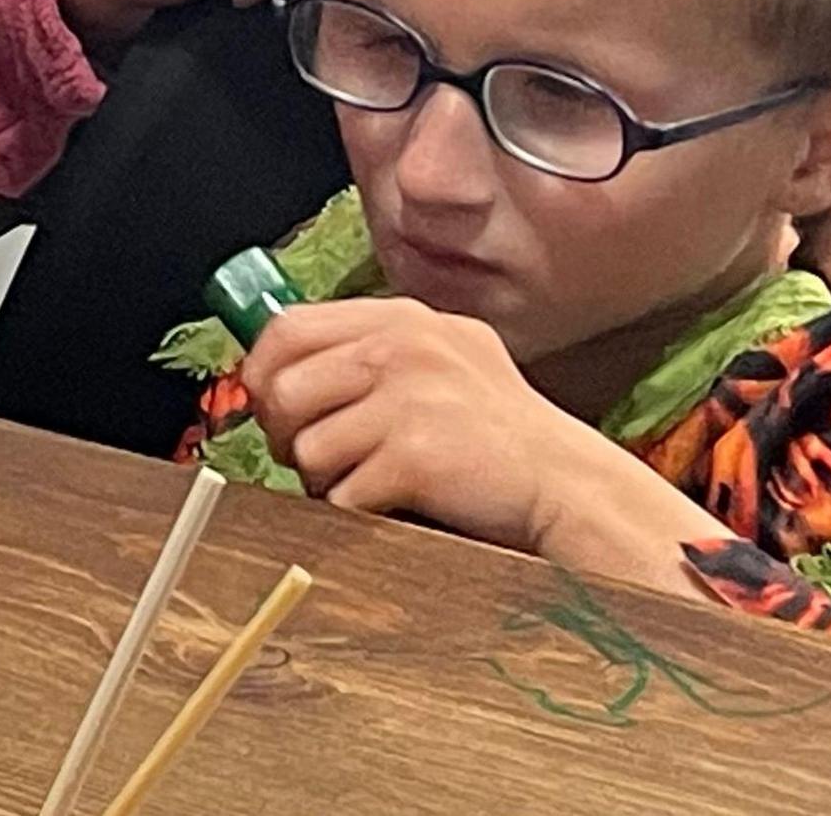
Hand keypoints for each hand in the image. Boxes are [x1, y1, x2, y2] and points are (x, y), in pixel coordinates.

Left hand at [243, 298, 735, 587]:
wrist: (566, 482)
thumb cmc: (500, 433)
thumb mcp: (446, 359)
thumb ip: (374, 351)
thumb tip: (278, 370)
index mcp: (405, 318)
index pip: (288, 327)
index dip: (263, 374)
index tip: (272, 408)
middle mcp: (404, 346)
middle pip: (284, 390)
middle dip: (286, 436)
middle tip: (315, 459)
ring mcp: (411, 399)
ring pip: (307, 449)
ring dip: (326, 482)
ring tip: (370, 482)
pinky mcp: (416, 456)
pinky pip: (341, 496)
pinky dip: (358, 512)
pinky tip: (395, 504)